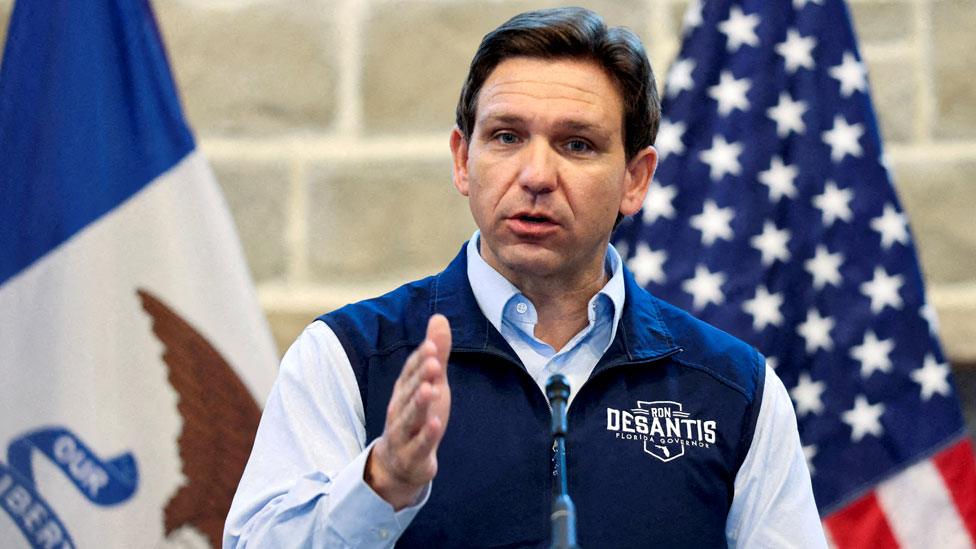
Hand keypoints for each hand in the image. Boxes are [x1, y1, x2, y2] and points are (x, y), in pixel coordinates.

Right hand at [365, 314, 451, 509]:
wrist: (399, 463)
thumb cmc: (418, 415)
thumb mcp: (431, 383)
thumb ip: (437, 354)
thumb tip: (439, 317)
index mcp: (404, 390)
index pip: (411, 371)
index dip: (421, 359)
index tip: (432, 345)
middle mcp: (400, 409)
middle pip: (409, 391)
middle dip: (420, 376)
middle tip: (433, 361)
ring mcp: (404, 433)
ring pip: (410, 417)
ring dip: (419, 403)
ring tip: (431, 389)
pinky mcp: (413, 455)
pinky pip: (419, 444)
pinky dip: (426, 434)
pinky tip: (436, 423)